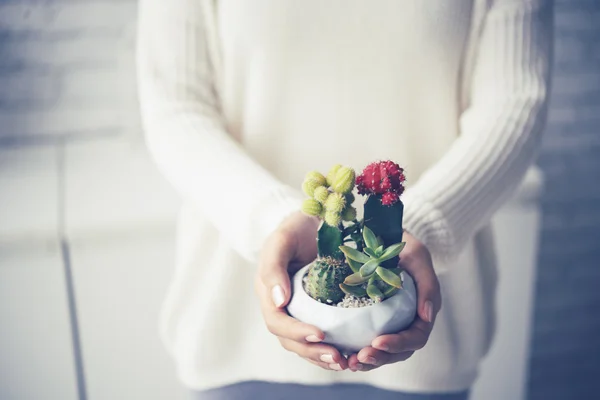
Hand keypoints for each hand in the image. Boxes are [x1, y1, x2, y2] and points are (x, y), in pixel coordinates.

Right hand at [255, 211, 349, 370]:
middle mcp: (279, 306)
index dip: (296, 332)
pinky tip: (348, 354)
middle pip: (290, 340)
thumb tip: (279, 301)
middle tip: (337, 357)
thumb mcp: (281, 240)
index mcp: (268, 292)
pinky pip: (318, 336)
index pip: (277, 321)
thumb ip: (274, 268)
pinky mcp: (313, 311)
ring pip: (303, 344)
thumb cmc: (293, 228)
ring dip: (321, 356)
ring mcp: (296, 310)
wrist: (309, 221)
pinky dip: (330, 347)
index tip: (320, 334)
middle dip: (312, 351)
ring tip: (343, 362)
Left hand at [347, 231, 441, 371]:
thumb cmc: (404, 245)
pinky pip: (367, 343)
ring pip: (383, 353)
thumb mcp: (417, 256)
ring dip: (367, 361)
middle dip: (380, 358)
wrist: (385, 238)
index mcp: (422, 311)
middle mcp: (408, 322)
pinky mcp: (373, 322)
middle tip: (359, 357)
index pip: (416, 337)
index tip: (377, 341)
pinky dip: (356, 351)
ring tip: (350, 362)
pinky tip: (342, 354)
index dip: (398, 343)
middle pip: (399, 352)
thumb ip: (427, 283)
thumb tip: (428, 315)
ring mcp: (390, 325)